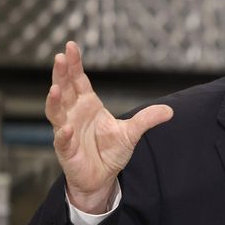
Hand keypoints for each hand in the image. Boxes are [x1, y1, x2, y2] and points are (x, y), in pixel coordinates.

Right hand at [46, 42, 173, 212]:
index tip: (70, 46)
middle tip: (59, 56)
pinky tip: (66, 128)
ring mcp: (67, 131)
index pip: (78, 80)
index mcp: (87, 105)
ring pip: (56, 113)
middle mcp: (74, 114)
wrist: (101, 177)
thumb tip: (170, 111)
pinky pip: (62, 141)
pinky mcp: (66, 151)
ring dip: (54, 101)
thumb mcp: (132, 133)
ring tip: (55, 88)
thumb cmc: (110, 151)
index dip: (73, 64)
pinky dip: (63, 134)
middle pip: (64, 90)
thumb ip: (147, 120)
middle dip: (61, 74)